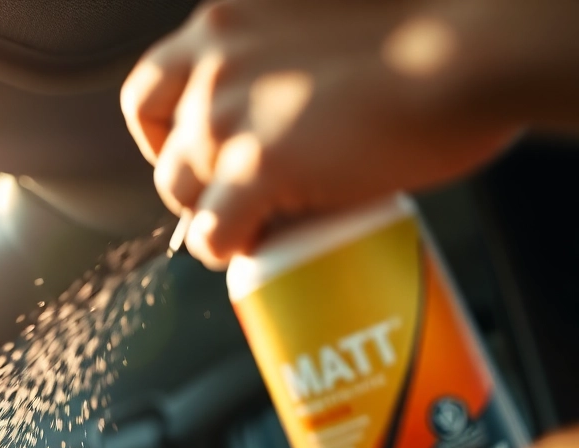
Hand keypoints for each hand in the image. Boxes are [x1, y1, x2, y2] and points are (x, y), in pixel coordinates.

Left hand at [121, 0, 538, 267]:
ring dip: (213, 215)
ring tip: (261, 224)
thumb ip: (281, 57)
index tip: (202, 154)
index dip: (167, 135)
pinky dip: (226, 248)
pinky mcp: (259, 163)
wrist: (472, 51)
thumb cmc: (425, 35)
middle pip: (168, 151)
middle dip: (198, 184)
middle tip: (241, 200)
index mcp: (224, 21)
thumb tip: (282, 107)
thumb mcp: (321, 24)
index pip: (151, 88)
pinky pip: (211, 231)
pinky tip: (254, 250)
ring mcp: (228, 112)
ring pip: (182, 193)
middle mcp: (212, 60)